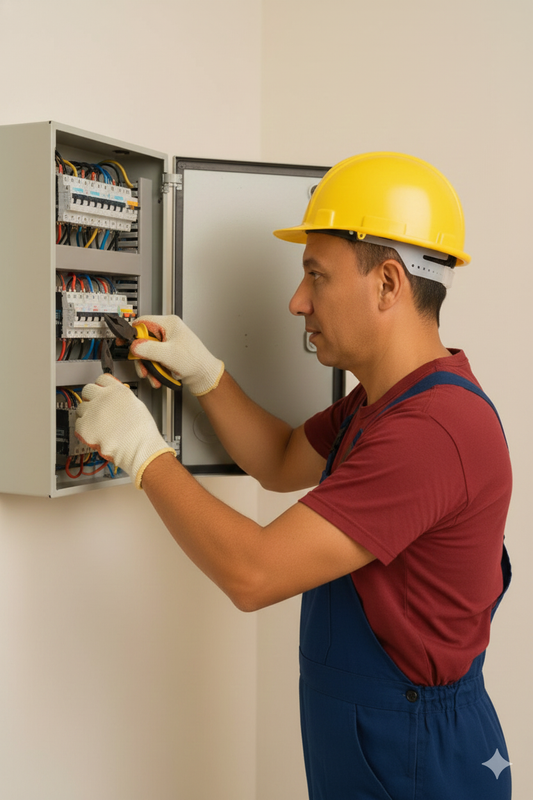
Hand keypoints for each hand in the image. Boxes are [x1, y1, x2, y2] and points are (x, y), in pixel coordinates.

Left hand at [75, 374, 174, 488]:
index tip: (101, 392)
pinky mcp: (85, 427)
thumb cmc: (141, 432)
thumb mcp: (136, 405)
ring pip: (81, 407)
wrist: (139, 448)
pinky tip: (95, 433)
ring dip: (87, 414)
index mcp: (117, 390)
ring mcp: (92, 411)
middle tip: (97, 409)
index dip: (101, 386)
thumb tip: (113, 398)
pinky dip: (84, 429)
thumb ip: (121, 398)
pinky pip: (78, 424)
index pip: (101, 379)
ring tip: (98, 425)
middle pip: (87, 390)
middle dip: (91, 398)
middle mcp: (103, 397)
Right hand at [130, 315, 223, 394]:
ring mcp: (168, 342)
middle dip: (142, 357)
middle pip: (144, 340)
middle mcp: (168, 331)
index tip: (123, 342)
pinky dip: (154, 369)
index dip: (132, 333)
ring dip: (148, 366)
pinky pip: (154, 359)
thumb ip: (149, 349)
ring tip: (152, 376)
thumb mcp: (168, 354)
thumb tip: (133, 346)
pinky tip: (158, 377)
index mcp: (169, 324)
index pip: (143, 322)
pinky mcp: (168, 353)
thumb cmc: (195, 361)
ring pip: (148, 352)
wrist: (204, 375)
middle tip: (143, 367)